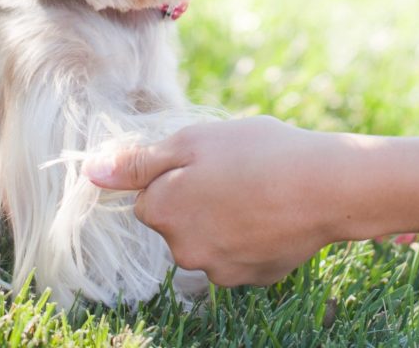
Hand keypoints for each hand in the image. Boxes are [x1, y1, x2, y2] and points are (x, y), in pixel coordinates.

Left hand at [83, 116, 340, 287]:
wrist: (327, 187)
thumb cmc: (259, 153)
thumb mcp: (194, 140)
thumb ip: (139, 161)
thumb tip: (91, 172)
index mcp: (163, 210)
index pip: (148, 196)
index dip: (176, 174)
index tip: (207, 160)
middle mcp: (183, 250)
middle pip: (178, 222)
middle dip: (199, 199)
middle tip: (237, 171)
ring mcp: (220, 269)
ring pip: (210, 239)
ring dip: (225, 219)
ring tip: (261, 190)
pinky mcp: (254, 278)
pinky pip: (242, 254)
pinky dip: (253, 237)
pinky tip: (276, 214)